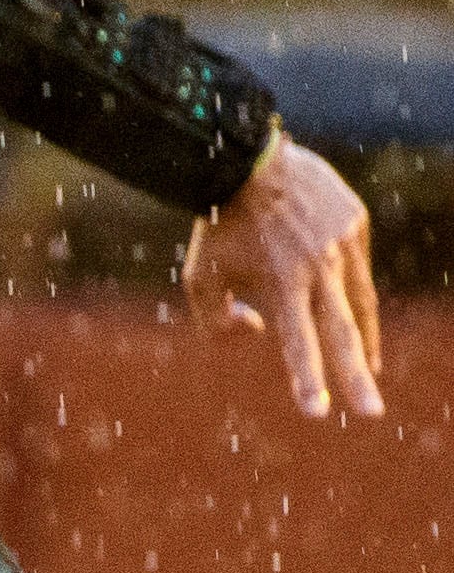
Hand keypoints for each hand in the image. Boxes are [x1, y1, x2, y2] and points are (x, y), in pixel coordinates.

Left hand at [182, 136, 382, 418]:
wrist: (244, 160)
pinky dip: (351, 288)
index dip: (307, 379)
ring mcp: (342, 244)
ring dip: (364, 341)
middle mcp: (318, 267)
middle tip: (373, 412)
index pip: (297, 343)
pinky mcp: (355, 222)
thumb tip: (257, 332)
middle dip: (357, 377)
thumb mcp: (200, 276)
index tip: (318, 412)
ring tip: (368, 371)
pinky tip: (350, 310)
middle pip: (344, 333)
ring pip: (360, 303)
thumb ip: (217, 317)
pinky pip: (356, 266)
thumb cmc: (218, 225)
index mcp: (280, 283)